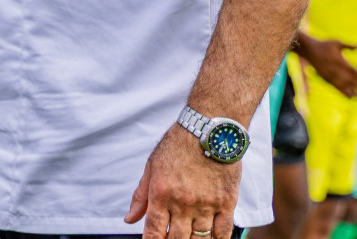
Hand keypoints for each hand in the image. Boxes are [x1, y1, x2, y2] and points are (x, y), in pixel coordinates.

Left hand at [125, 122, 242, 238]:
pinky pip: (223, 232)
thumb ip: (141, 195)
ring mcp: (206, 204)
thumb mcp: (152, 166)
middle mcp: (183, 202)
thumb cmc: (179, 144)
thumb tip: (129, 219)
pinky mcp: (227, 203)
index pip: (154, 231)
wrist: (208, 129)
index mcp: (161, 193)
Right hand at [296, 34, 356, 98]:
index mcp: (339, 61)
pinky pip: (336, 87)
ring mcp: (330, 75)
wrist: (308, 49)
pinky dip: (343, 92)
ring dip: (353, 92)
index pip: (353, 72)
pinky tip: (350, 97)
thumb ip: (348, 46)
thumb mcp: (336, 42)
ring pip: (343, 86)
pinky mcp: (325, 78)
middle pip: (350, 80)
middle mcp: (335, 70)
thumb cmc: (324, 45)